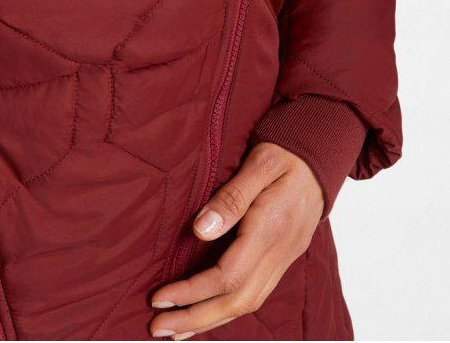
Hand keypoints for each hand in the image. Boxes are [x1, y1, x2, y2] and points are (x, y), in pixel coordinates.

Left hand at [148, 142, 323, 338]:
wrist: (320, 156)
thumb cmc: (285, 153)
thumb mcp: (259, 163)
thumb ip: (231, 197)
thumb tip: (199, 229)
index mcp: (270, 229)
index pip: (228, 276)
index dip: (192, 291)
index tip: (160, 297)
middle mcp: (280, 253)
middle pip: (237, 301)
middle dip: (196, 318)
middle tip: (158, 328)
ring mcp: (284, 259)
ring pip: (248, 304)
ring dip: (210, 320)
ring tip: (177, 331)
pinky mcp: (283, 259)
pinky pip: (255, 294)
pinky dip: (228, 309)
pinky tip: (208, 312)